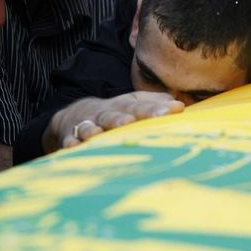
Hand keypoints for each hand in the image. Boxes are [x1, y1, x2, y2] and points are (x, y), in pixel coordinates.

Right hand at [42, 91, 184, 152]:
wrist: (76, 114)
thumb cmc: (117, 112)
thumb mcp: (136, 103)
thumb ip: (157, 104)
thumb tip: (181, 106)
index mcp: (125, 105)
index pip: (141, 106)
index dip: (155, 109)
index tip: (173, 111)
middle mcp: (106, 113)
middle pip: (115, 115)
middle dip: (121, 118)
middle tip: (129, 122)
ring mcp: (87, 125)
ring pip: (90, 127)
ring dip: (94, 130)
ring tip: (98, 134)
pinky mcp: (70, 138)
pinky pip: (69, 141)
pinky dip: (70, 144)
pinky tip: (72, 147)